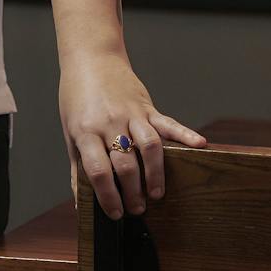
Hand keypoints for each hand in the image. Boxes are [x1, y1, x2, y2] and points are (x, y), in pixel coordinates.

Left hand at [59, 48, 205, 219]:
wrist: (90, 57)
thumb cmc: (77, 96)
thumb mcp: (70, 131)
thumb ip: (78, 167)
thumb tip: (81, 203)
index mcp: (87, 131)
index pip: (99, 171)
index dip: (108, 197)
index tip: (115, 213)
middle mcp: (110, 122)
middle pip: (126, 165)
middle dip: (133, 193)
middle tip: (137, 208)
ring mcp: (130, 113)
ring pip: (149, 147)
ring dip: (155, 174)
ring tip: (157, 193)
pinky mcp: (147, 106)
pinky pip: (168, 122)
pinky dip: (185, 133)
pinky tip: (199, 144)